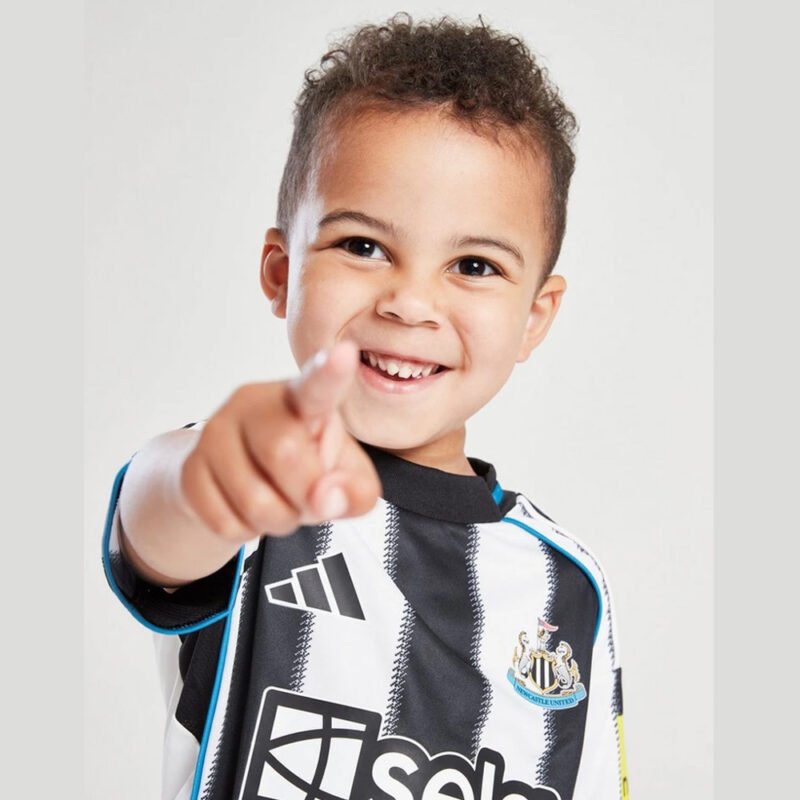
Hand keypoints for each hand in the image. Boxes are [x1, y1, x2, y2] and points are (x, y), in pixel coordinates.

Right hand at [179, 341, 380, 542]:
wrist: (236, 481)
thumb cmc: (307, 468)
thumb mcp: (347, 479)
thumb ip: (356, 490)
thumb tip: (325, 498)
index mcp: (301, 398)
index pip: (316, 386)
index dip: (330, 374)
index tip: (345, 354)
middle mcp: (254, 403)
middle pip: (285, 453)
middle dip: (306, 496)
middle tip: (311, 499)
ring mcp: (216, 432)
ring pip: (255, 500)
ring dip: (280, 521)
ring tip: (282, 503)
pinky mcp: (190, 468)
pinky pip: (226, 521)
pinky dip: (248, 531)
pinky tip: (248, 510)